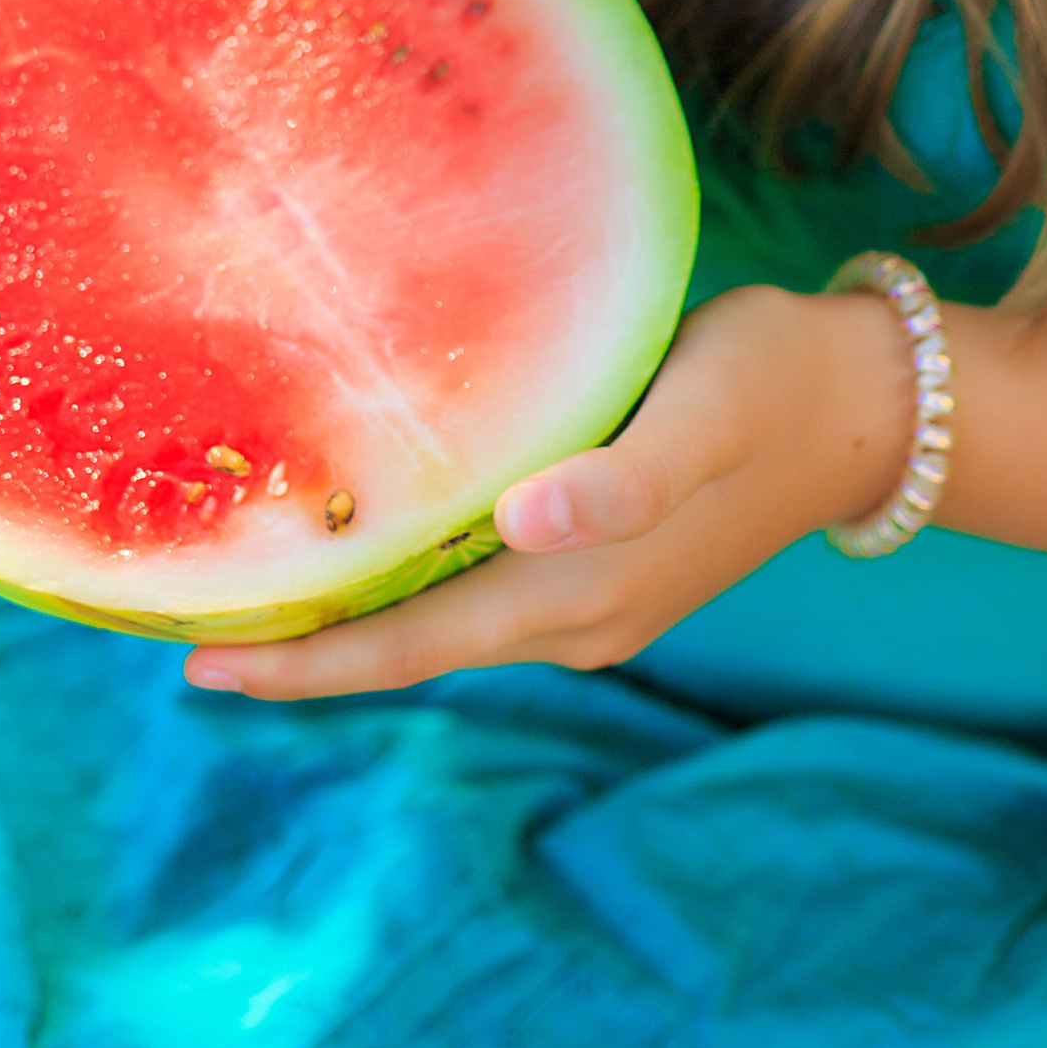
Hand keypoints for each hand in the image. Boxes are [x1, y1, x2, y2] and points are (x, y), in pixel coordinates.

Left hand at [183, 278, 918, 700]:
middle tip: (180, 622)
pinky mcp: (603, 568)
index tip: (198, 664)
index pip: (409, 648)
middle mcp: (573, 619)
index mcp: (578, 594)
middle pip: (408, 650)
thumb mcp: (702, 410)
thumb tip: (526, 524)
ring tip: (244, 590)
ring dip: (346, 622)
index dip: (304, 664)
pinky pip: (475, 596)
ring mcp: (590, 603)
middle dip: (299, 648)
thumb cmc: (774, 382)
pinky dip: (403, 587)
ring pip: (438, 628)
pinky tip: (362, 546)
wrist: (866, 403)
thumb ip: (622, 475)